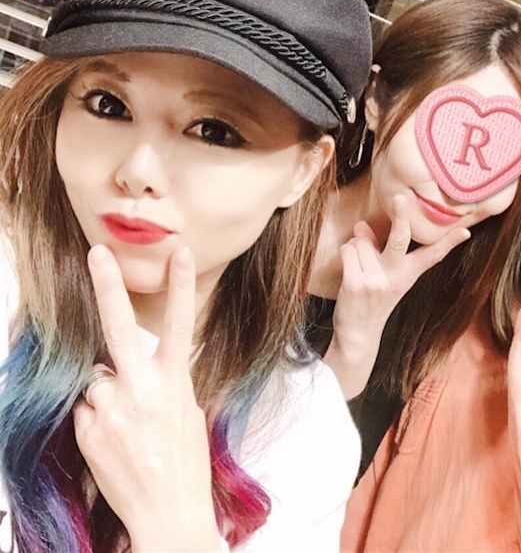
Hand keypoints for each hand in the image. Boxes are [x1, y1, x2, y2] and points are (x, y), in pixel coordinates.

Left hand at [73, 245, 220, 551]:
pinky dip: (96, 416)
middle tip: (97, 252)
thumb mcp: (189, 414)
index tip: (182, 255)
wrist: (166, 514)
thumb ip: (166, 383)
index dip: (181, 288)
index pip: (180, 327)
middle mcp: (142, 392)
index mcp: (175, 386)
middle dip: (108, 288)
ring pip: (96, 379)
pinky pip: (85, 408)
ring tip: (126, 422)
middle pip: (120, 330)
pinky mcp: (88, 432)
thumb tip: (136, 366)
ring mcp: (111, 412)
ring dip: (106, 391)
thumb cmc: (185, 464)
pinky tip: (114, 438)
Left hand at [326, 194, 469, 397]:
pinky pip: (349, 250)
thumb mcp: (386, 276)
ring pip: (362, 240)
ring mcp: (376, 279)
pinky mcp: (356, 283)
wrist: (359, 334)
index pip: (432, 255)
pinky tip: (350, 269)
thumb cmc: (373, 300)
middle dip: (401, 217)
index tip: (464, 230)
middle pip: (399, 239)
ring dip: (357, 245)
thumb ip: (377, 249)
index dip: (448, 242)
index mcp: (408, 273)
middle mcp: (395, 275)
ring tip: (359, 265)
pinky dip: (346, 253)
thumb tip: (362, 225)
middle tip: (400, 198)